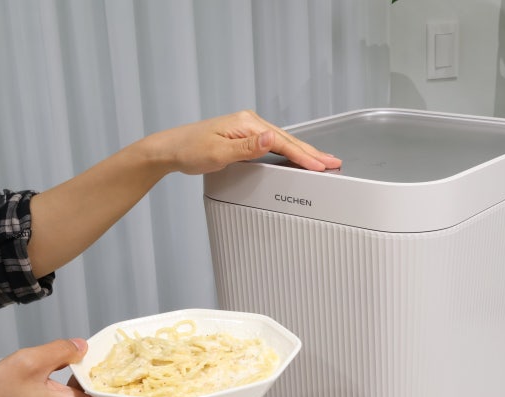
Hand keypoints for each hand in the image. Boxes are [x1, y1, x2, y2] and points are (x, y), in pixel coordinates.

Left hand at [138, 109, 341, 174]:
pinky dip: (289, 151)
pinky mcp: (244, 136)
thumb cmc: (190, 150)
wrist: (170, 149)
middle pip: (288, 139)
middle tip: (333, 162)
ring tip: (322, 161)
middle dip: (312, 152)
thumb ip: (247, 148)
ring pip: (283, 141)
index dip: (304, 156)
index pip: (283, 142)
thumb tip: (271, 138)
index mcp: (246, 124)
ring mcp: (247, 128)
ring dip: (303, 152)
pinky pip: (274, 144)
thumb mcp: (219, 153)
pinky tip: (297, 156)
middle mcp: (249, 122)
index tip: (320, 166)